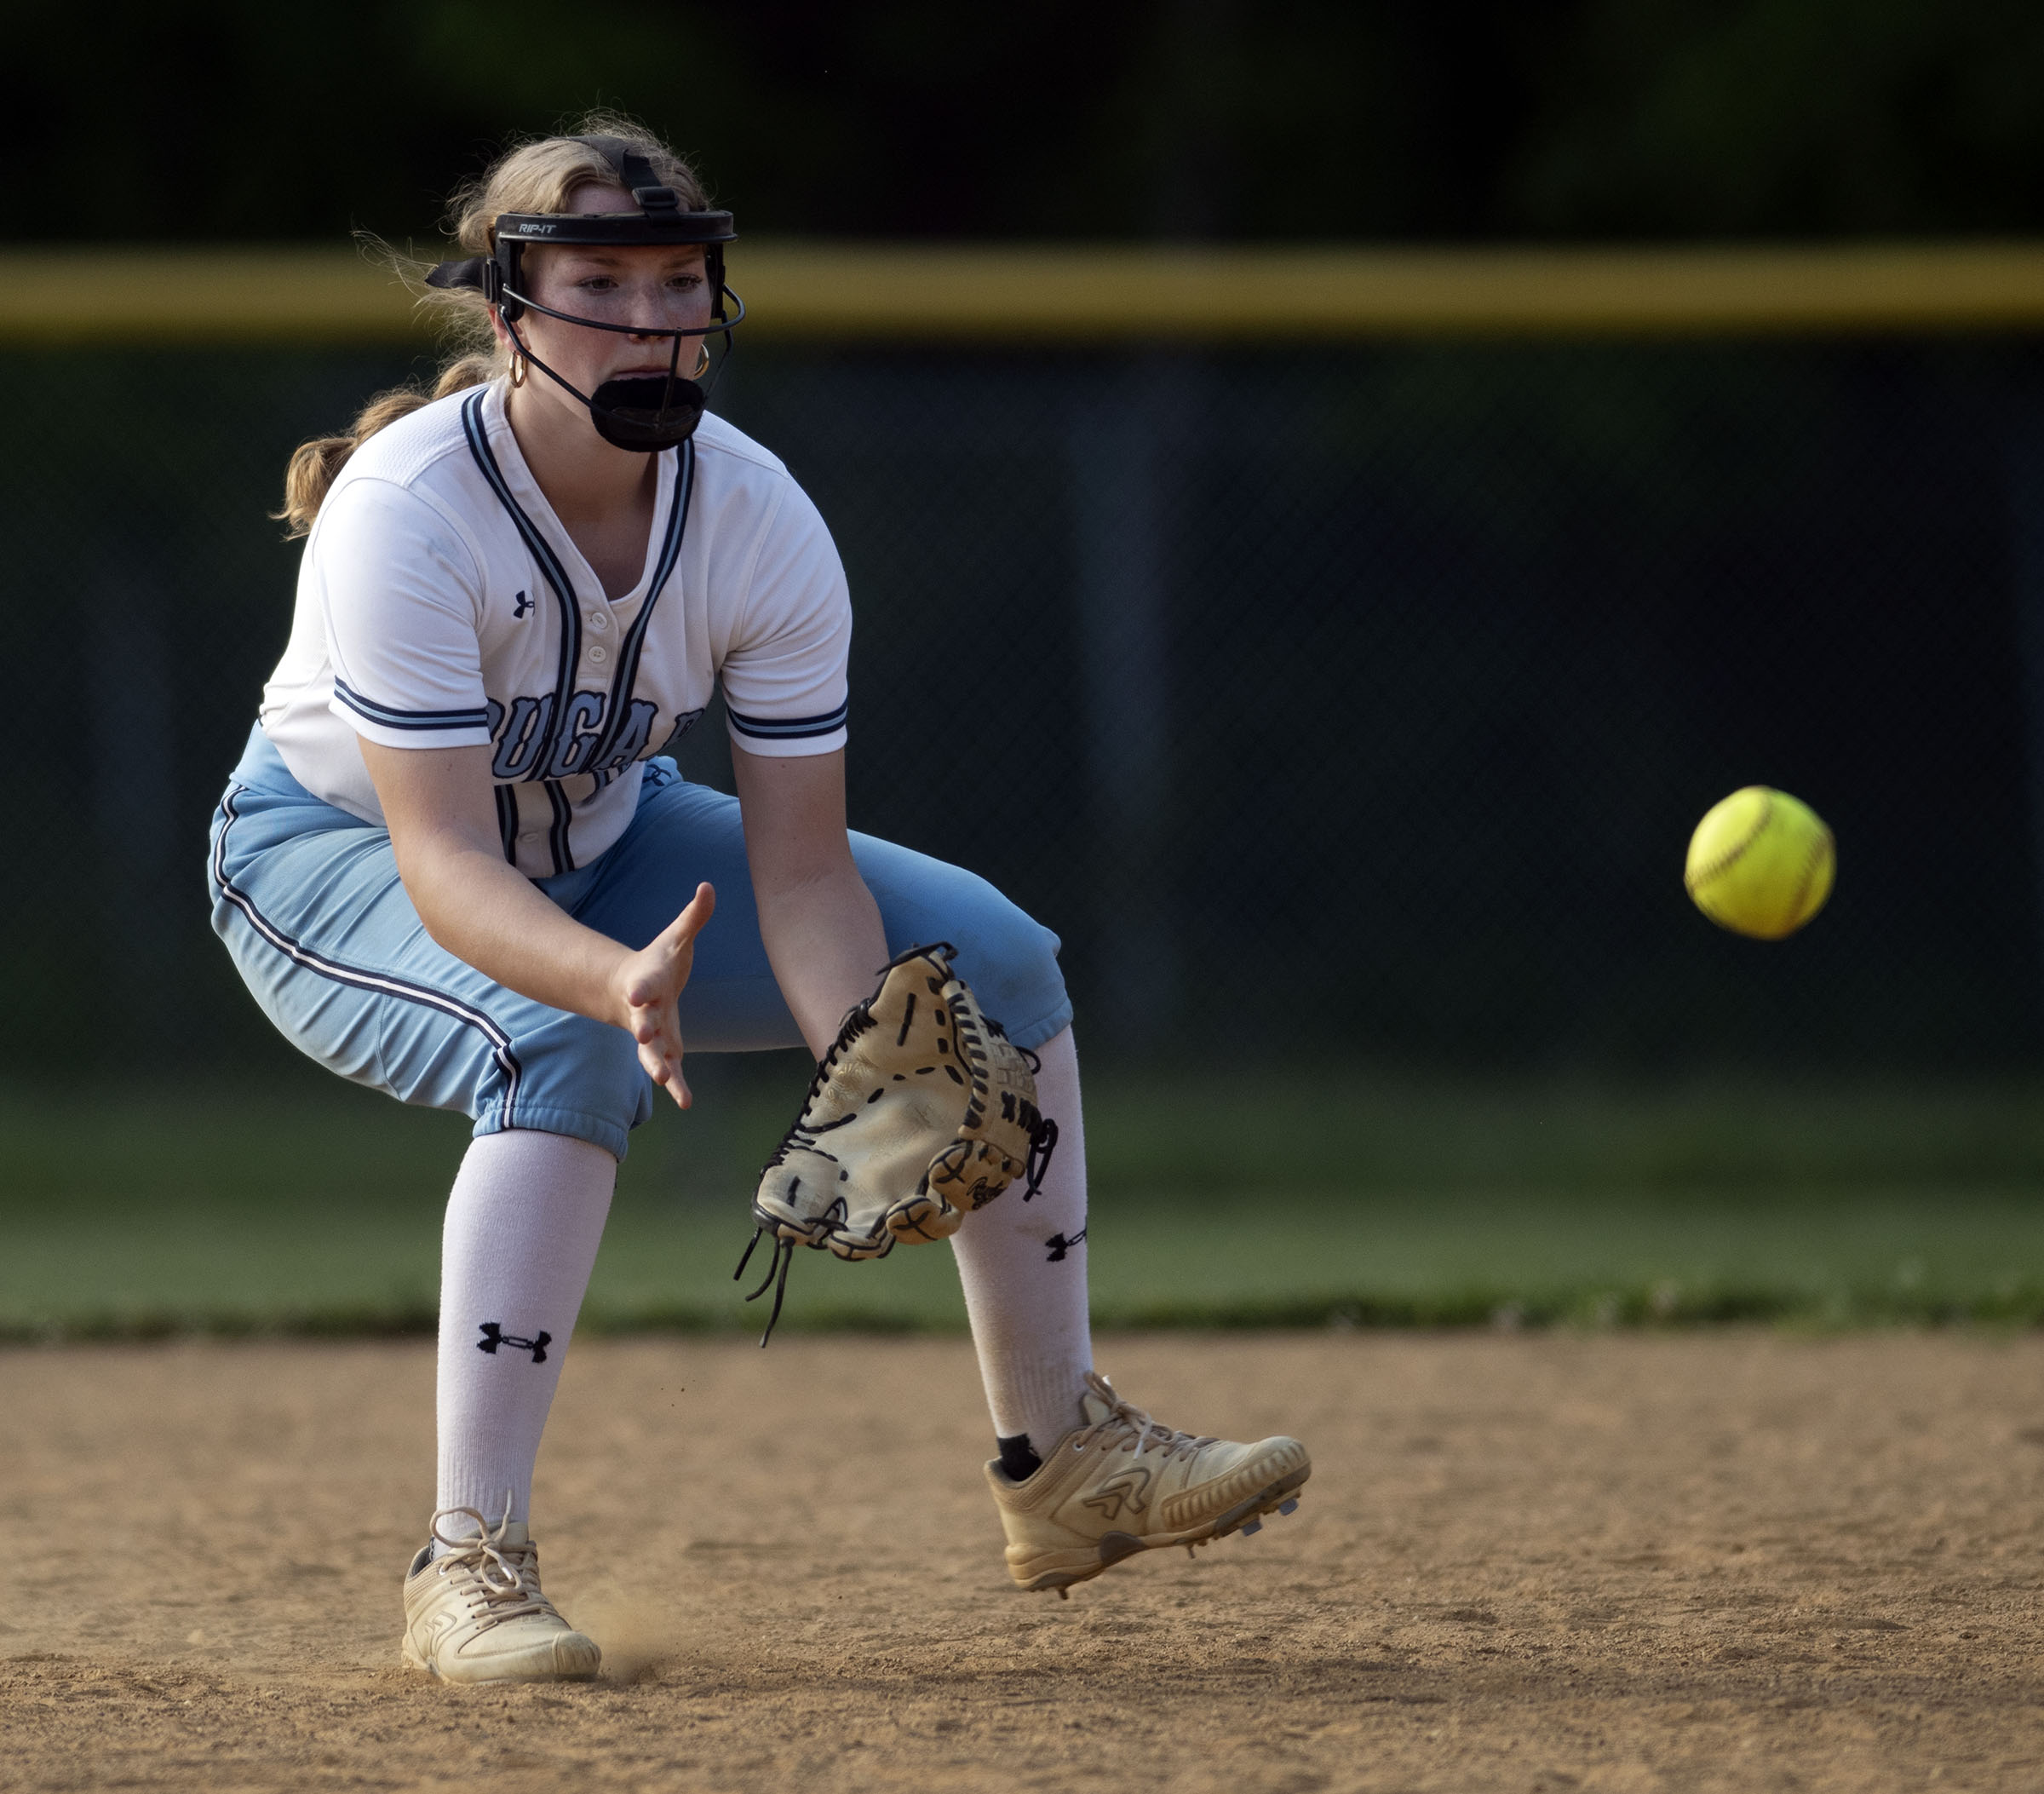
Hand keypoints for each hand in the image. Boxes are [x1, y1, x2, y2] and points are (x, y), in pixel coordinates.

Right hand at [614, 883, 715, 1108]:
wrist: (635, 992)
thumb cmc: (660, 962)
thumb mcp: (677, 937)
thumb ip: (693, 917)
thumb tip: (708, 885)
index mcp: (648, 982)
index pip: (643, 984)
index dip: (640, 988)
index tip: (636, 992)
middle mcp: (645, 1011)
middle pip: (643, 1021)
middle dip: (644, 1028)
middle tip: (644, 1035)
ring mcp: (652, 1034)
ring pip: (651, 1053)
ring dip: (657, 1065)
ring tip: (665, 1080)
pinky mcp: (664, 1050)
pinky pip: (669, 1069)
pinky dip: (676, 1085)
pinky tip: (686, 1102)